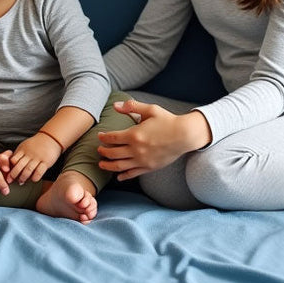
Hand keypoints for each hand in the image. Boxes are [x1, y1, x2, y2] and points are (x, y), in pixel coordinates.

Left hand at [8, 133, 62, 184]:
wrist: (50, 138)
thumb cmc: (36, 144)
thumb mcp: (25, 145)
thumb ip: (18, 154)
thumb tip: (11, 165)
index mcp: (23, 150)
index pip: (13, 160)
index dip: (10, 168)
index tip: (7, 173)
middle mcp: (29, 154)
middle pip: (19, 166)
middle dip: (13, 174)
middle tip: (10, 180)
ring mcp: (38, 158)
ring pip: (28, 170)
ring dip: (23, 177)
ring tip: (21, 182)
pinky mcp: (46, 162)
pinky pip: (39, 171)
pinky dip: (35, 177)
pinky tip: (33, 180)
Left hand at [97, 98, 211, 180]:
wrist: (184, 135)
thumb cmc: (167, 120)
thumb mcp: (150, 109)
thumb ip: (132, 107)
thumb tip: (115, 105)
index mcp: (134, 135)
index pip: (112, 138)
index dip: (103, 137)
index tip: (100, 136)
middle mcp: (136, 149)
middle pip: (113, 153)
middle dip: (103, 151)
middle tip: (99, 150)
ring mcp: (142, 160)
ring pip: (119, 166)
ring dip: (108, 165)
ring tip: (101, 164)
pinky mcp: (149, 167)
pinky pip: (133, 174)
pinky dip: (123, 176)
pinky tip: (118, 176)